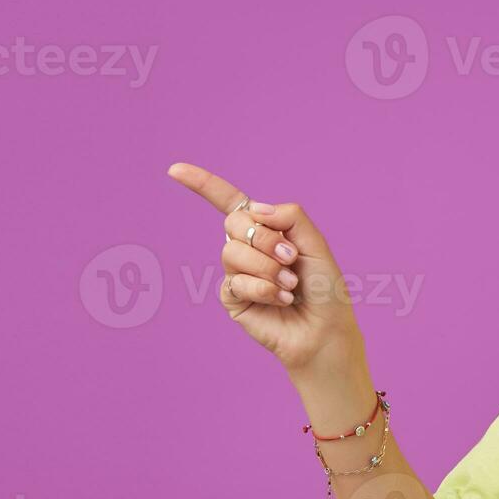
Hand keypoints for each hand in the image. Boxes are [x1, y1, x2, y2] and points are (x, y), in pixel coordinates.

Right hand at [166, 162, 363, 373]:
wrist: (325, 329)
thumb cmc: (324, 287)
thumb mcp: (314, 242)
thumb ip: (290, 216)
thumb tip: (256, 209)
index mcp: (265, 228)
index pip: (228, 201)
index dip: (202, 184)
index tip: (173, 169)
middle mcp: (247, 247)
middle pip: (233, 222)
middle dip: (265, 239)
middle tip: (290, 258)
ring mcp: (236, 272)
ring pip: (231, 251)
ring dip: (267, 267)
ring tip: (289, 285)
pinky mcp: (232, 298)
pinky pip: (236, 281)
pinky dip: (263, 288)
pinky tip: (280, 299)